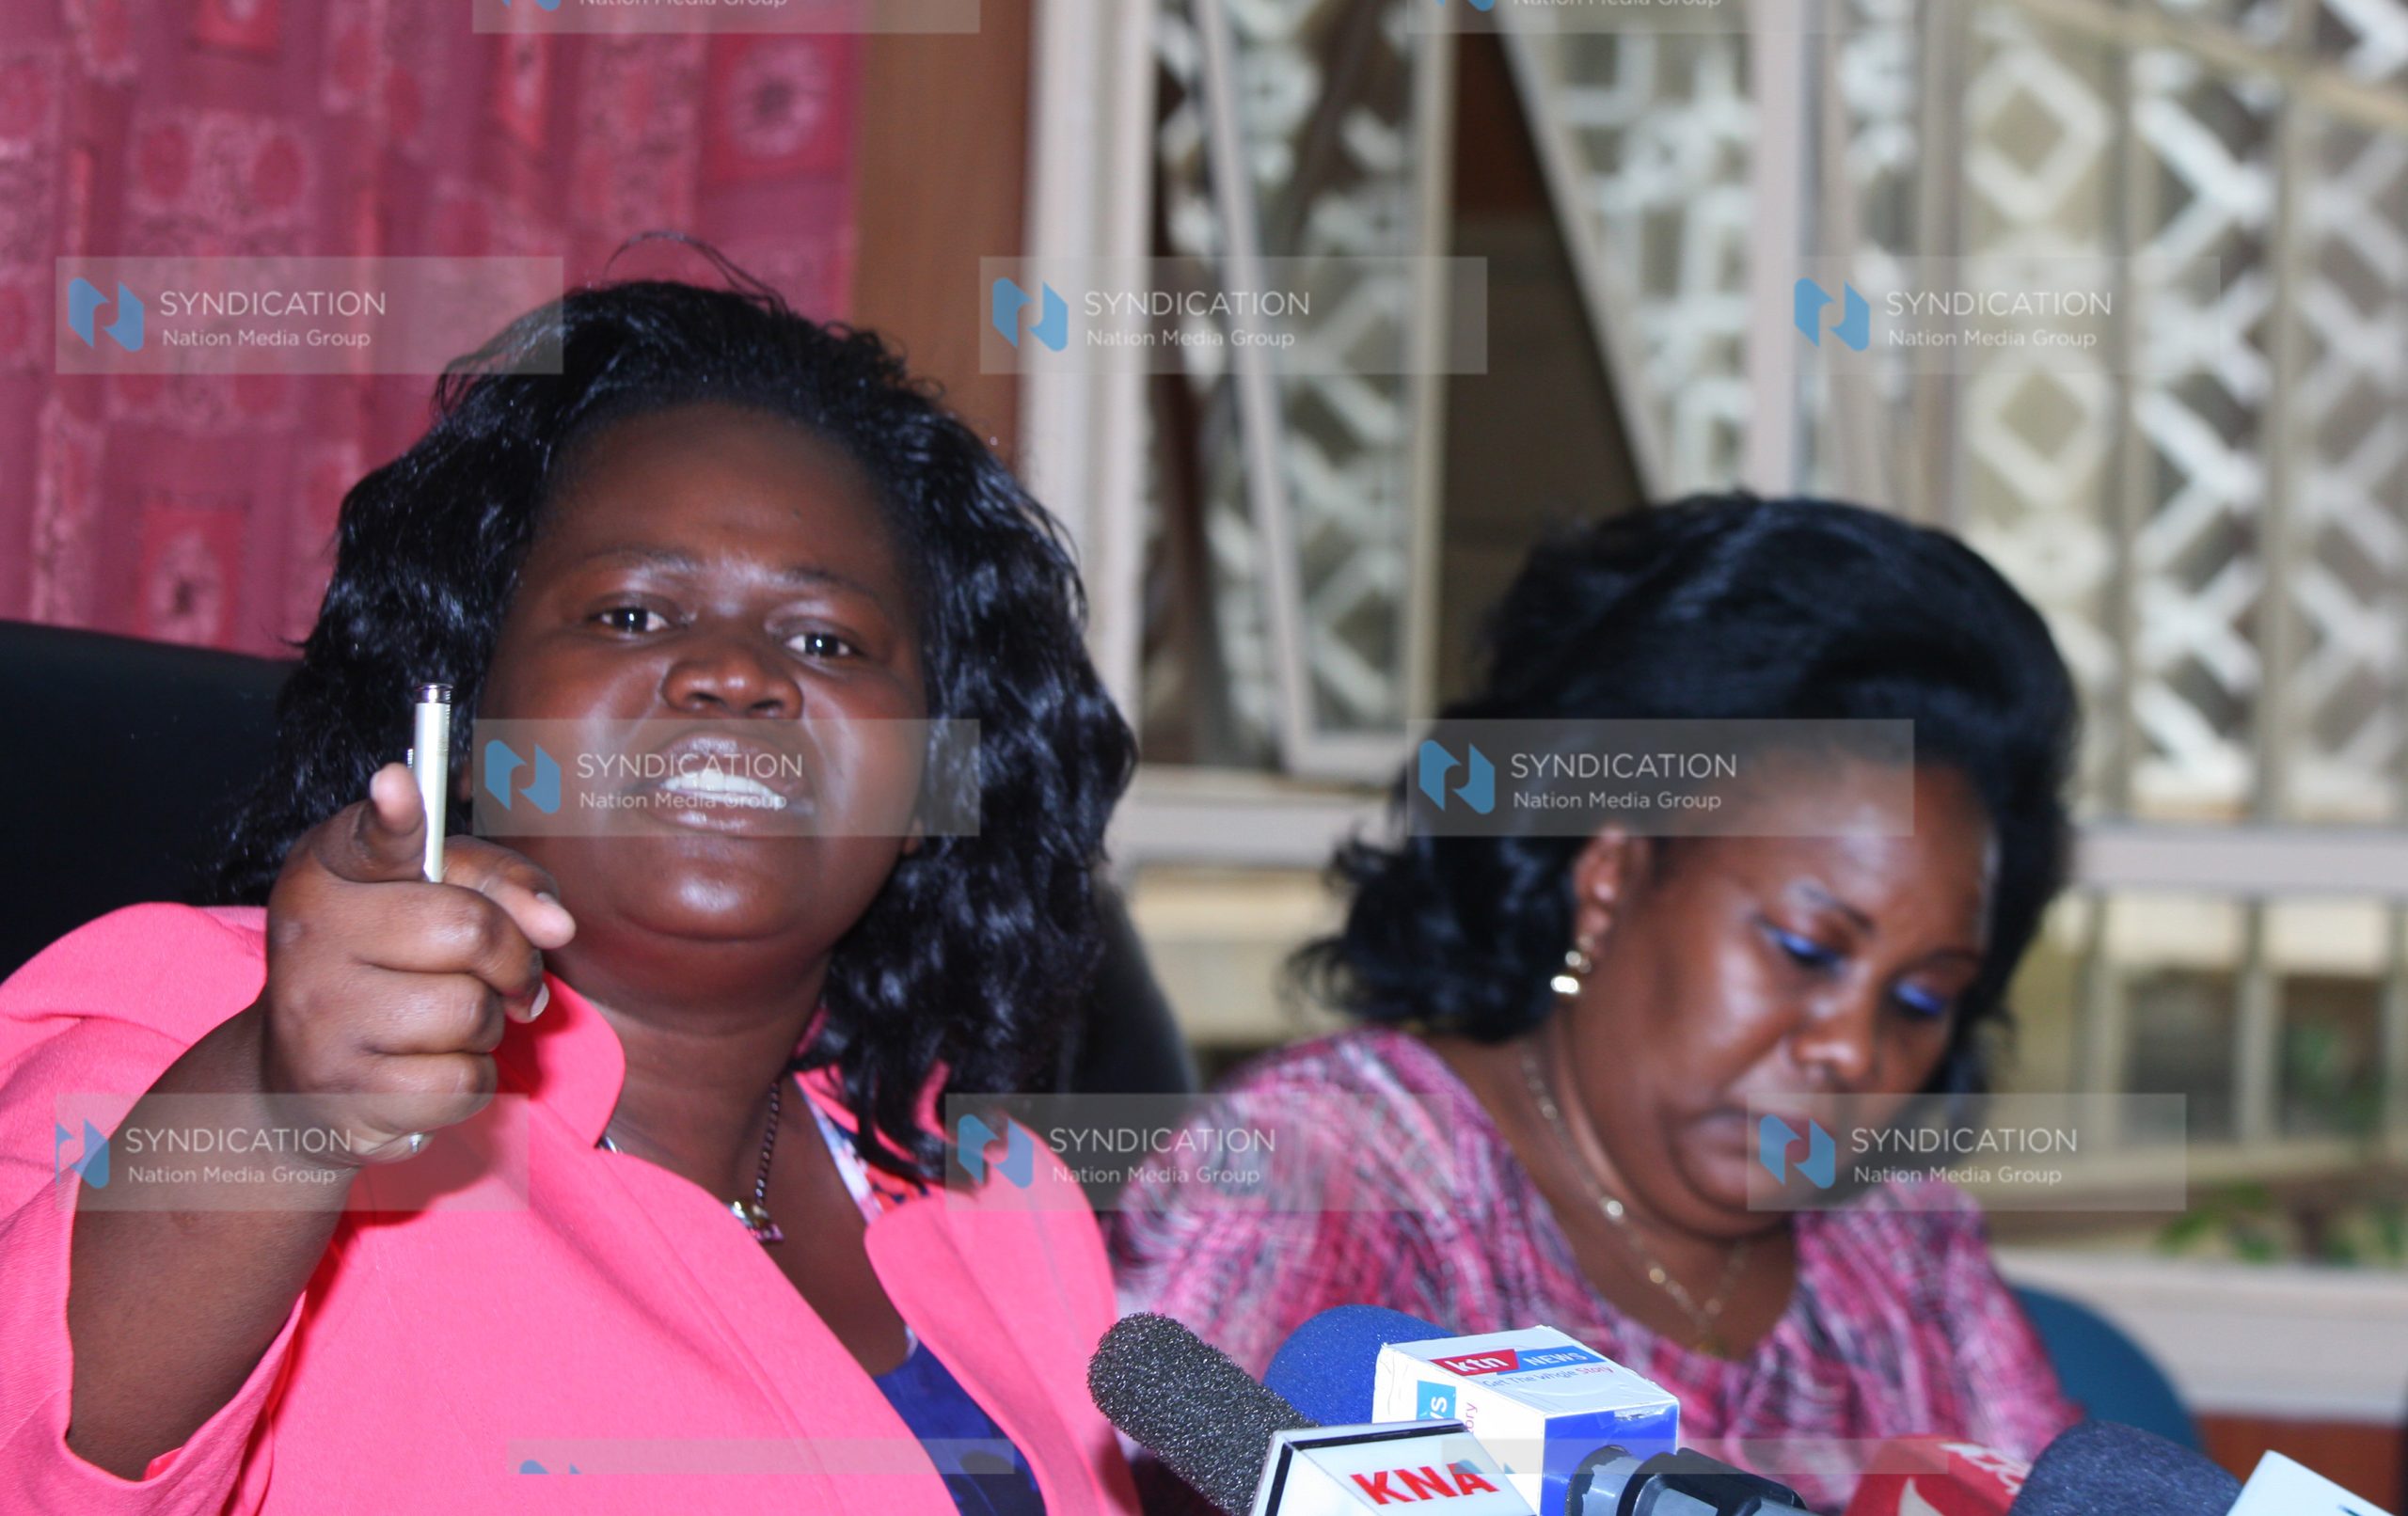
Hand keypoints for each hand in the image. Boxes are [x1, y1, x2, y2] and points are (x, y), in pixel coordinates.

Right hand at [253, 763, 576, 1165]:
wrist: (301, 1083)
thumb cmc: (387, 972)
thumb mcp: (430, 903)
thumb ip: (497, 884)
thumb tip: (556, 923)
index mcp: (327, 871)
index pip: (370, 835)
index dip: (395, 813)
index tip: (400, 785)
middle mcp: (309, 936)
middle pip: (470, 930)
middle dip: (511, 959)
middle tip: (500, 976)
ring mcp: (320, 1017)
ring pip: (472, 1011)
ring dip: (486, 1026)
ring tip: (444, 1025)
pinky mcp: (344, 1092)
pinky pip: (463, 1081)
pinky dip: (469, 1081)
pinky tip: (427, 1070)